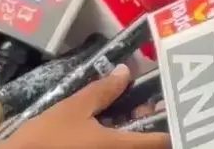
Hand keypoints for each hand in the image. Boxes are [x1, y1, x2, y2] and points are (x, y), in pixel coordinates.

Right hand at [0, 64, 169, 148]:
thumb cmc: (45, 139)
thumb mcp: (73, 109)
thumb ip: (103, 90)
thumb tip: (125, 72)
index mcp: (120, 147)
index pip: (162, 139)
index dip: (168, 122)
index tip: (166, 105)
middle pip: (149, 143)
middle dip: (147, 122)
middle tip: (140, 103)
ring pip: (130, 145)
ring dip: (130, 131)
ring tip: (120, 112)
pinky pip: (113, 148)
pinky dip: (113, 139)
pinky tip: (102, 127)